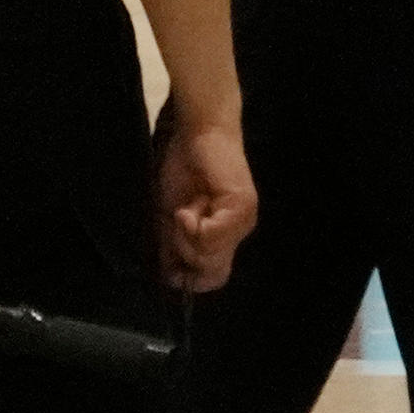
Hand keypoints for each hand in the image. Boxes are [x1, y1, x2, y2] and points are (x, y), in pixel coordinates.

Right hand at [154, 106, 256, 293]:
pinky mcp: (242, 207)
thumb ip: (172, 247)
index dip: (189, 279)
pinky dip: (193, 224)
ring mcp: (243, 221)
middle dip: (183, 253)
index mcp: (223, 236)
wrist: (195, 132)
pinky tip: (190, 205)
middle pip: (210, 274)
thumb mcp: (169, 217)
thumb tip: (171, 280)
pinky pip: (212, 237)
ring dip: (186, 235)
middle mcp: (238, 233)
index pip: (213, 279)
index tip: (170, 260)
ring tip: (186, 207)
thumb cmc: (182, 168)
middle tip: (178, 222)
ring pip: (209, 256)